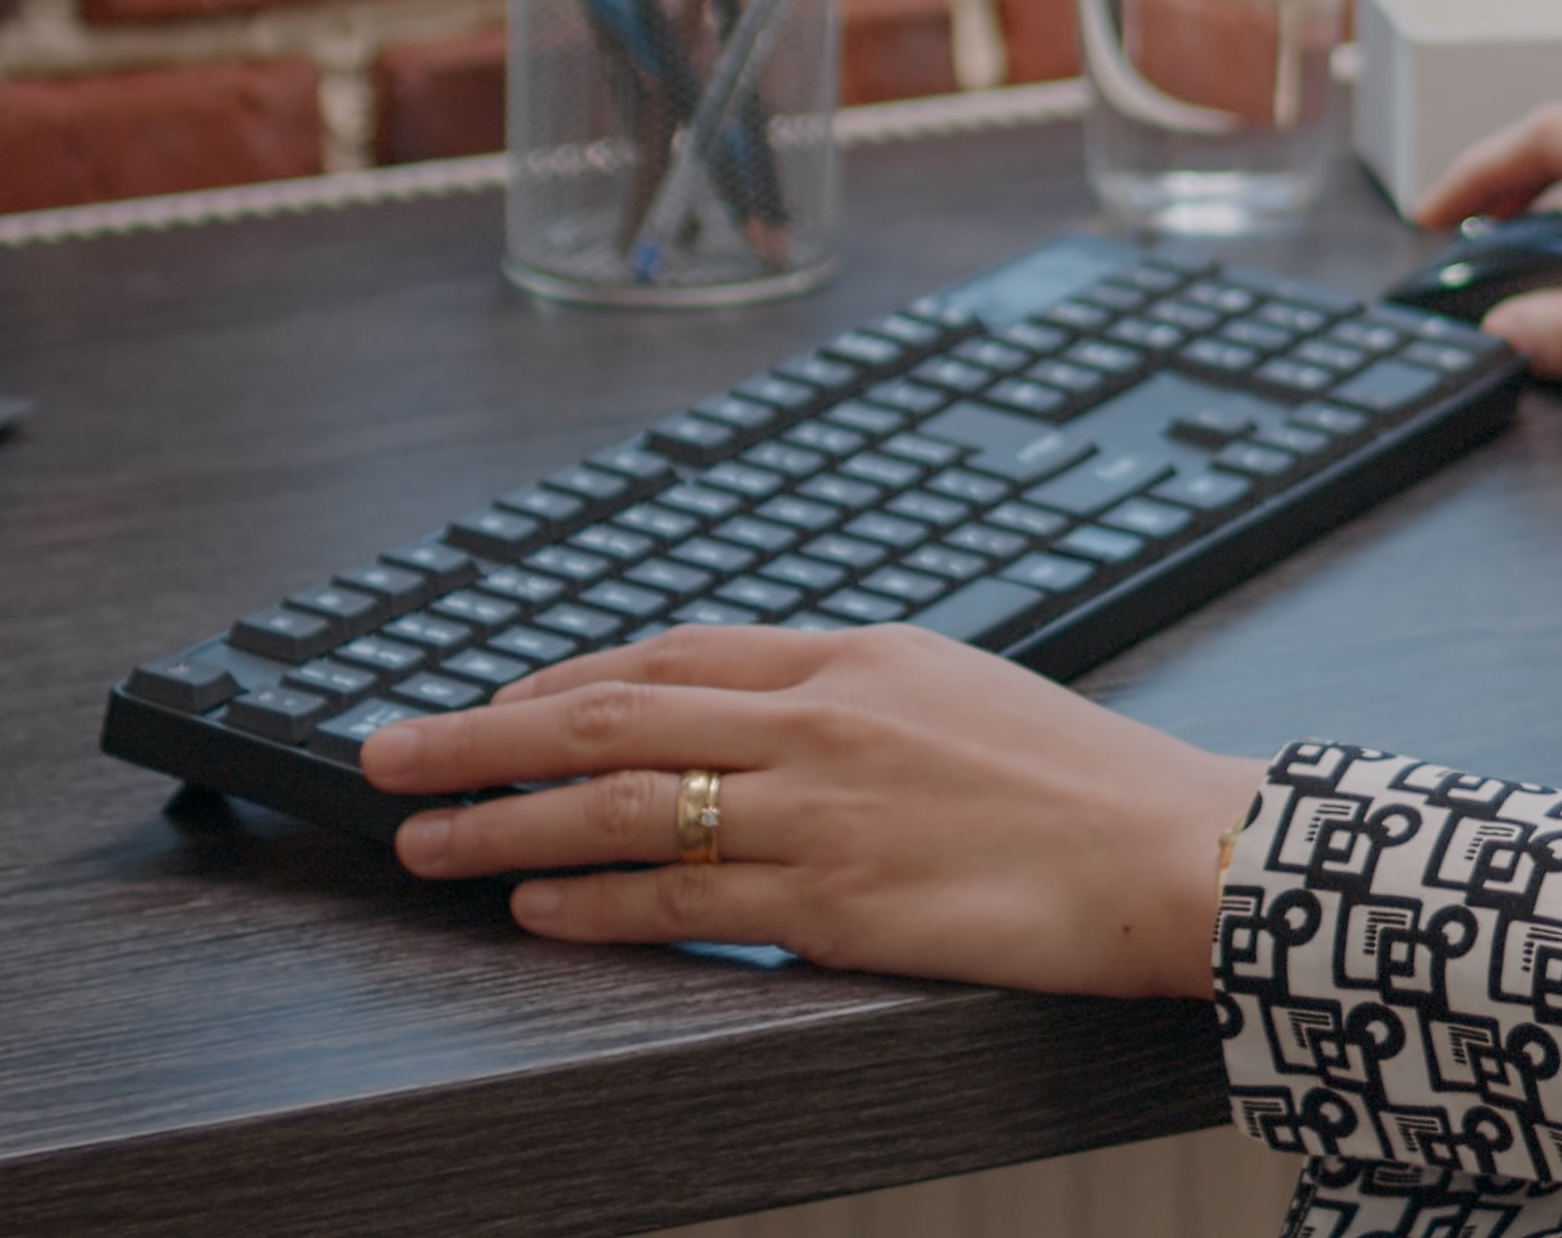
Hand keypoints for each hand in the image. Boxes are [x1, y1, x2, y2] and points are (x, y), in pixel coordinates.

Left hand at [366, 625, 1264, 995]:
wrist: (1174, 850)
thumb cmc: (1084, 781)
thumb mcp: (959, 691)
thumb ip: (852, 698)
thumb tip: (755, 715)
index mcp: (854, 657)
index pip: (668, 654)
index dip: (557, 678)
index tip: (489, 701)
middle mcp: (823, 721)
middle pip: (608, 718)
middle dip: (478, 736)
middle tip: (387, 754)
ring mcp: (822, 813)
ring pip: (618, 811)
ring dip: (500, 824)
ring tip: (421, 841)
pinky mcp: (837, 905)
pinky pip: (681, 903)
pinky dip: (592, 905)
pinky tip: (532, 907)